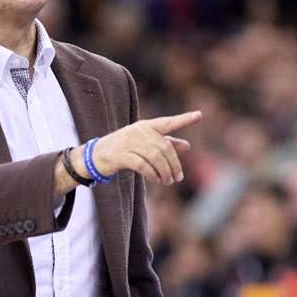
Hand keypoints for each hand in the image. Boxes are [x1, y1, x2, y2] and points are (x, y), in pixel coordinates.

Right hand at [86, 111, 201, 184]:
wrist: (97, 155)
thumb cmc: (125, 148)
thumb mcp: (145, 142)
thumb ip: (166, 142)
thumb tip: (187, 146)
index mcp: (147, 126)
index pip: (168, 122)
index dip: (184, 120)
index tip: (199, 115)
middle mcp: (139, 131)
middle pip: (164, 147)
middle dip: (174, 164)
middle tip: (178, 177)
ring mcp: (129, 142)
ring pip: (155, 157)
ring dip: (165, 171)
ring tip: (168, 181)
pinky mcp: (121, 155)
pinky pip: (142, 165)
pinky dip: (152, 173)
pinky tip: (157, 179)